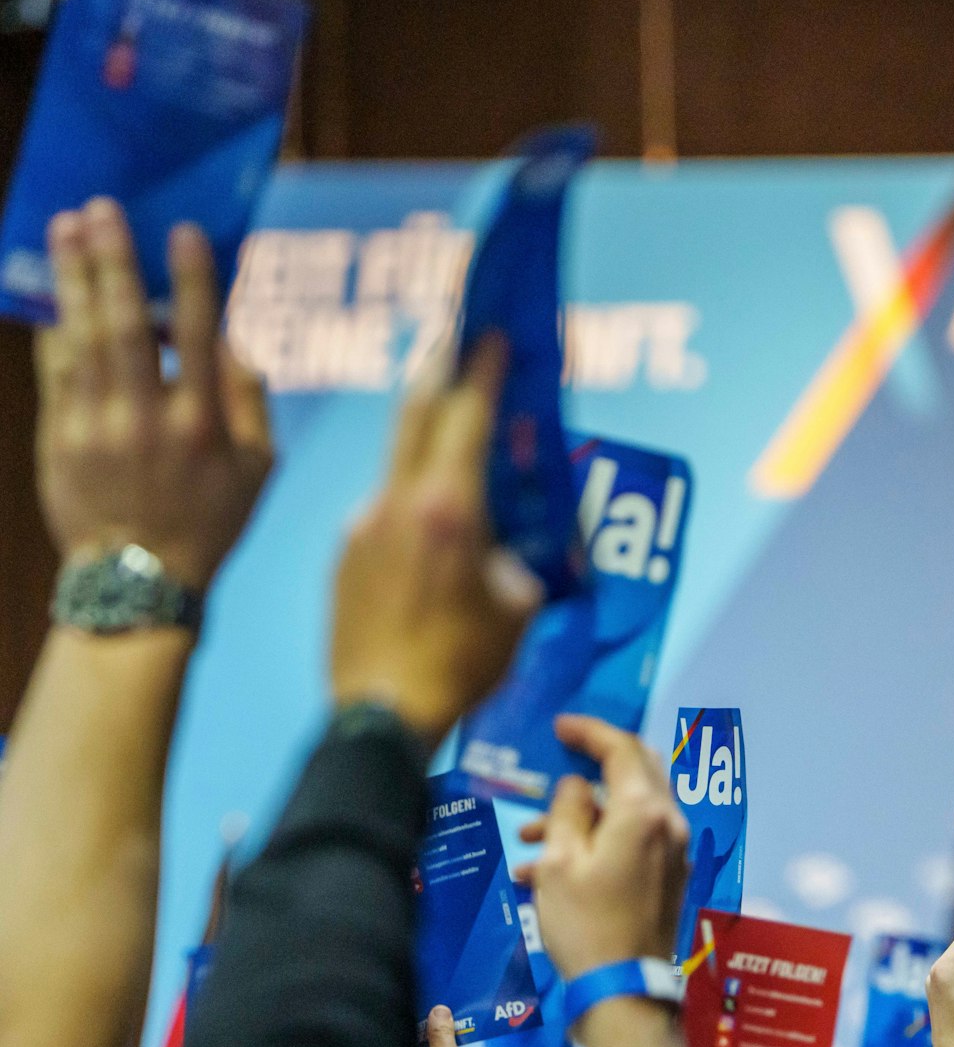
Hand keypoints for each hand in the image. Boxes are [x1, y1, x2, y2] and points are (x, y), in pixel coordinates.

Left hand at [36, 199, 272, 590]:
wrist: (138, 578)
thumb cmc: (211, 519)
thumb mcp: (258, 467)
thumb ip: (250, 400)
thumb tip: (235, 340)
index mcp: (204, 425)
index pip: (201, 337)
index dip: (194, 281)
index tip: (184, 232)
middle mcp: (149, 419)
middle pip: (130, 327)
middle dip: (115, 263)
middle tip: (102, 210)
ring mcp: (97, 427)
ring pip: (84, 338)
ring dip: (75, 278)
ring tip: (66, 227)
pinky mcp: (59, 437)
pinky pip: (54, 370)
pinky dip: (54, 325)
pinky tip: (52, 290)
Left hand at [329, 333, 541, 742]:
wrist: (380, 713)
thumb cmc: (462, 665)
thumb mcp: (517, 609)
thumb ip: (515, 560)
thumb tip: (509, 547)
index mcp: (449, 508)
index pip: (467, 416)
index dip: (482, 369)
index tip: (490, 333)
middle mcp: (399, 501)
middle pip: (416, 414)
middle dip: (439, 372)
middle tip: (454, 342)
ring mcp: (363, 524)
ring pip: (396, 461)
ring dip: (422, 438)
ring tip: (444, 433)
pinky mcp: (342, 553)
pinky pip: (380, 510)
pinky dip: (405, 499)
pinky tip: (421, 529)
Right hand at [526, 715, 689, 982]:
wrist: (624, 991)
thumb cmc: (585, 925)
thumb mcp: (559, 862)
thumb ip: (566, 810)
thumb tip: (576, 786)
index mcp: (643, 811)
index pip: (621, 748)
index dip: (589, 731)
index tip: (560, 727)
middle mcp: (669, 823)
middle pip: (636, 771)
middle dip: (593, 765)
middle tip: (558, 764)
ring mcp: (675, 851)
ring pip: (629, 809)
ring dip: (582, 814)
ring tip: (528, 839)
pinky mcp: (670, 876)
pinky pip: (634, 840)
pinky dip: (598, 840)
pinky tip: (549, 871)